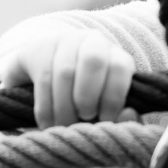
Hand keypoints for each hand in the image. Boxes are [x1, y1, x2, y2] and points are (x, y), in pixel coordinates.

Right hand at [0, 31, 136, 128]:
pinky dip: (46, 108)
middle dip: (88, 95)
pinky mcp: (39, 49)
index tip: (105, 118)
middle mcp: (92, 41)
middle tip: (84, 116)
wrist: (43, 78)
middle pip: (94, 60)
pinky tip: (48, 123)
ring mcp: (64, 41)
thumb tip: (129, 113)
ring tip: (64, 125)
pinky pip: (43, 79)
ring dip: (65, 107)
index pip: (120, 67)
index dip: (114, 96)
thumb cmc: (83, 101)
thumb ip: (119, 116)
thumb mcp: (103, 108)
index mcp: (114, 55)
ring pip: (65, 72)